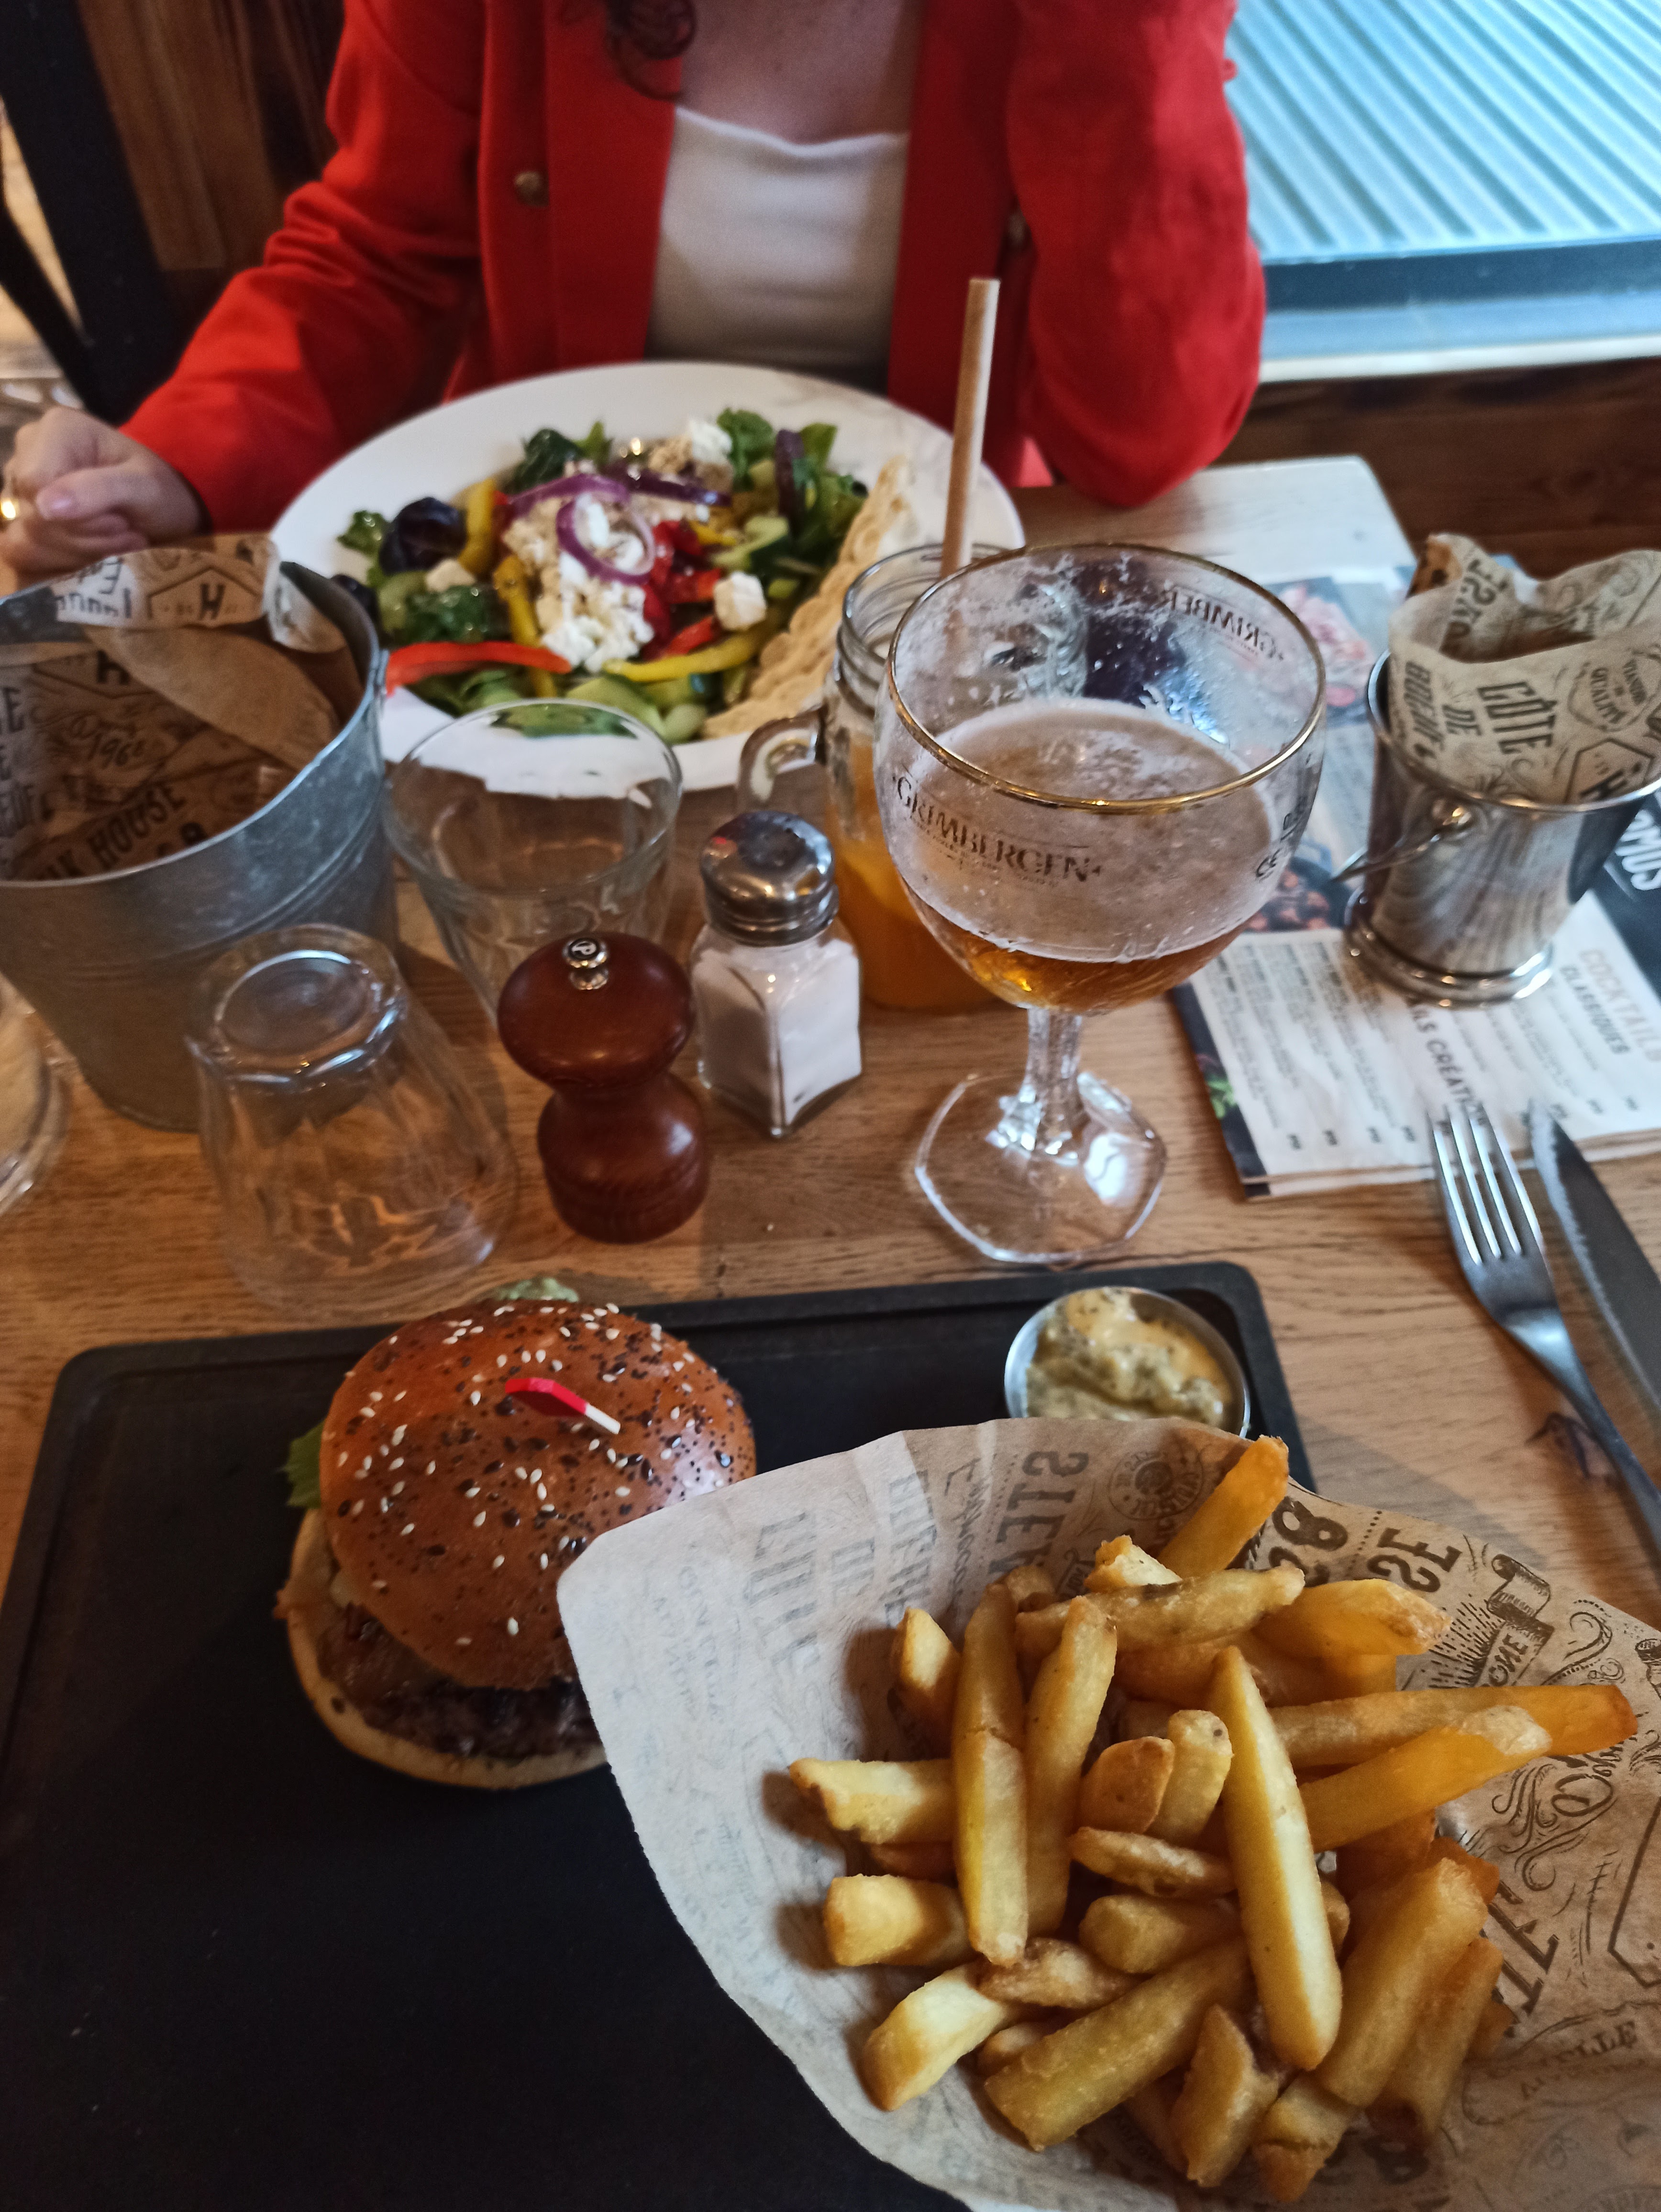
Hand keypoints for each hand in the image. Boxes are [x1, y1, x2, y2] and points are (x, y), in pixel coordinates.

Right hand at [1, 408, 205, 575]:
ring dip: (79, 550)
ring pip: (26, 539)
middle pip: (32, 516)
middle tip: (124, 528)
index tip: (118, 520)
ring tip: (117, 537)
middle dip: (85, 536)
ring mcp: (22, 485)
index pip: (35, 485)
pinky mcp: (25, 514)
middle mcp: (29, 452)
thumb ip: (97, 490)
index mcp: (56, 430)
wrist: (166, 504)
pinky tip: (96, 549)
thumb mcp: (144, 487)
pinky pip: (26, 551)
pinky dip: (65, 559)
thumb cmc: (161, 489)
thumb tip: (45, 506)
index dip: (75, 517)